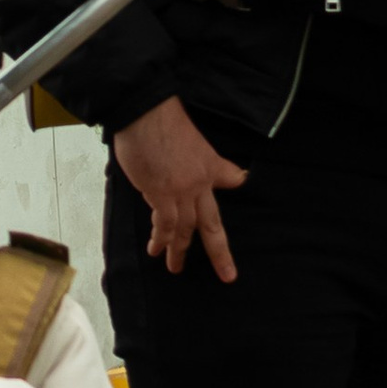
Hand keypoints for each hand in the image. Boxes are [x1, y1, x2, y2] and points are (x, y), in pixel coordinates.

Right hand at [115, 95, 248, 281]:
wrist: (145, 112)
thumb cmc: (163, 119)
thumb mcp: (194, 139)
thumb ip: (207, 161)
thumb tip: (220, 170)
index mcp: (210, 166)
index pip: (229, 181)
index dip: (234, 183)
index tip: (241, 188)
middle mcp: (200, 183)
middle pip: (212, 224)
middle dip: (220, 253)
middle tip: (227, 275)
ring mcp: (181, 190)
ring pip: (185, 229)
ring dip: (178, 251)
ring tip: (174, 267)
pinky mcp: (160, 193)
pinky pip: (163, 223)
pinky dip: (160, 238)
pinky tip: (154, 248)